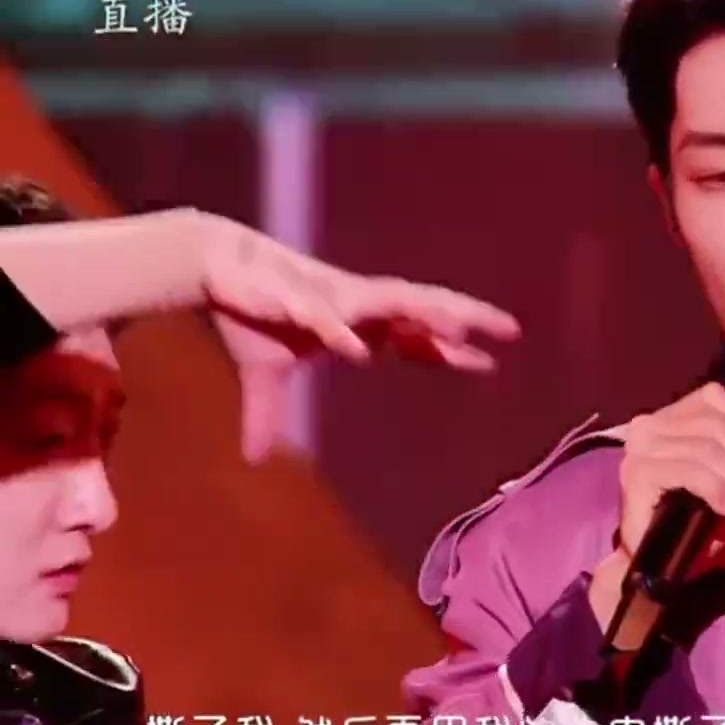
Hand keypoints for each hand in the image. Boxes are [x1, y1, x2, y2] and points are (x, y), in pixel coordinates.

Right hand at [189, 213, 521, 461]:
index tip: (490, 364)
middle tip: (511, 330)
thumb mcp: (264, 374)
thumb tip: (254, 459)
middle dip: (467, 319)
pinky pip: (323, 320)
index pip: (417, 340)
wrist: (214, 266)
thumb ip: (267, 413)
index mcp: (360, 324)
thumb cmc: (251, 313)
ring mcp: (331, 301)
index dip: (453, 352)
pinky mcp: (293, 300)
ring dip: (424, 316)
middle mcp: (357, 307)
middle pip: (423, 312)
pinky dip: (341, 333)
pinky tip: (357, 351)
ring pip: (390, 305)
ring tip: (460, 329)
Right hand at [591, 383, 724, 626]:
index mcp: (669, 416)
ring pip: (707, 449)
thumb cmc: (695, 514)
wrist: (658, 559)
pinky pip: (692, 471)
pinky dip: (714, 489)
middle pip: (716, 425)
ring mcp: (640, 449)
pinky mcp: (638, 474)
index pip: (715, 396)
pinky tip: (721, 507)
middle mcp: (648, 425)